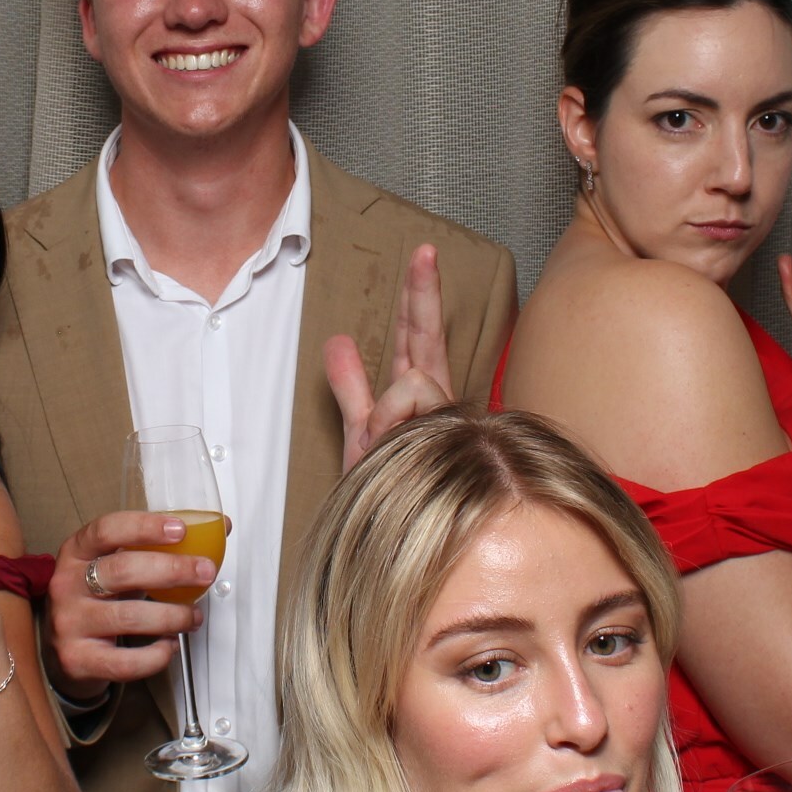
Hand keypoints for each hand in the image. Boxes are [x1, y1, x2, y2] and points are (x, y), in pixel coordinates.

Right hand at [43, 513, 211, 698]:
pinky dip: (156, 655)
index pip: (106, 530)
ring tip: (193, 616)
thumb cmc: (97, 599)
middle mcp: (67, 584)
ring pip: (129, 617)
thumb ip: (159, 548)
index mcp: (76, 552)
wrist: (62, 650)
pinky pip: (125, 661)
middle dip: (172, 570)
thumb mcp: (116, 566)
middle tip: (205, 573)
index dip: (144, 527)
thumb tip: (219, 528)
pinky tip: (169, 645)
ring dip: (172, 615)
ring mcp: (69, 623)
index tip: (180, 530)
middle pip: (122, 571)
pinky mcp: (77, 659)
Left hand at [325, 244, 454, 472]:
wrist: (394, 540)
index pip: (419, 338)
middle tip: (424, 251)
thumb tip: (337, 340)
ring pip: (417, 380)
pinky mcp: (454, 437)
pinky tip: (396, 441)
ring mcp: (447, 420)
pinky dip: (394, 422)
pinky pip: (414, 406)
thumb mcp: (360, 434)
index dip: (419, 297)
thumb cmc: (385, 493)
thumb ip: (351, 386)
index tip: (423, 254)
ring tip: (383, 442)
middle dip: (425, 293)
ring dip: (390, 409)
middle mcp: (437, 404)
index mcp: (418, 398)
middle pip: (430, 339)